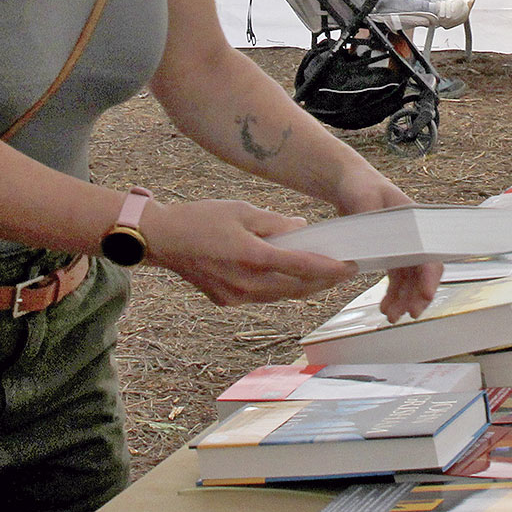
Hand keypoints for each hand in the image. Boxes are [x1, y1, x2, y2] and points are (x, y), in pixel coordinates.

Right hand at [144, 199, 355, 305]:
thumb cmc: (199, 219)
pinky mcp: (227, 301)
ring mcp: (236, 297)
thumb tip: (301, 230)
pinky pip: (263, 298)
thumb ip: (276, 223)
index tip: (351, 267)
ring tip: (324, 276)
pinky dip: (280, 289)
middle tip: (344, 272)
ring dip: (304, 288)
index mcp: (252, 258)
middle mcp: (246, 284)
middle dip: (323, 282)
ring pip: (281, 297)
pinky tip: (289, 278)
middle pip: (296, 289)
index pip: (302, 267)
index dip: (330, 269)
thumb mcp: (242, 210)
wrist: (161, 240)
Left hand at [331, 171, 441, 320]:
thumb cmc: (360, 185)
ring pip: (410, 280)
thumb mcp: (364, 197)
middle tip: (410, 314)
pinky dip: (393, 295)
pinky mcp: (389, 254)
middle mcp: (413, 236)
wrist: (348, 183)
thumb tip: (377, 241)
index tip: (426, 294)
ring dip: (404, 300)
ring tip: (391, 317)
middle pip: (423, 271)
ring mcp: (402, 247)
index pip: (428, 252)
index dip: (429, 275)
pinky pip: (396, 280)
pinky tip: (386, 308)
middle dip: (419, 295)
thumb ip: (371, 216)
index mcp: (414, 221)